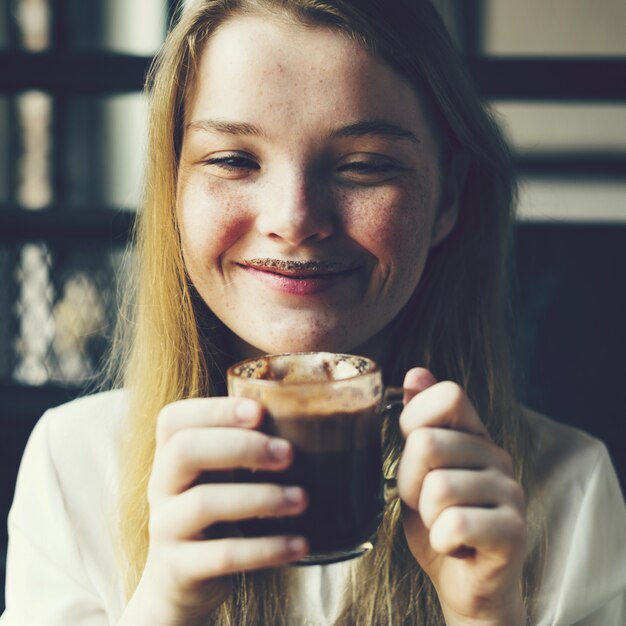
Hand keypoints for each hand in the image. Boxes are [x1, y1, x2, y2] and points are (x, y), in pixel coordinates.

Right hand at [122, 397, 308, 625]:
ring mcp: (165, 527)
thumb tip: (306, 420)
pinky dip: (266, 548)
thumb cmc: (214, 509)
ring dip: (261, 497)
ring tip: (302, 499)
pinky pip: (223, 555)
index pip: (174, 419)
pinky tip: (300, 543)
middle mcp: (161, 485)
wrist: (179, 582)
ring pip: (205, 503)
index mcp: (170, 454)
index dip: (215, 410)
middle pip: (185, 450)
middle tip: (288, 454)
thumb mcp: (219, 474)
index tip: (260, 411)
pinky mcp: (180, 568)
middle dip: (242, 446)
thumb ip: (243, 446)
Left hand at [397, 368, 526, 625]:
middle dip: (409, 481)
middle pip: (427, 444)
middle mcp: (497, 455)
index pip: (447, 394)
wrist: (464, 582)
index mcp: (474, 434)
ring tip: (442, 523)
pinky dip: (440, 540)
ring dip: (425, 515)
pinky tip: (455, 544)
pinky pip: (454, 524)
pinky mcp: (514, 531)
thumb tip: (416, 372)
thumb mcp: (419, 468)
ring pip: (437, 488)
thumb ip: (420, 421)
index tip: (412, 448)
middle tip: (425, 502)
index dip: (414, 418)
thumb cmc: (438, 519)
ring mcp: (510, 492)